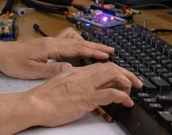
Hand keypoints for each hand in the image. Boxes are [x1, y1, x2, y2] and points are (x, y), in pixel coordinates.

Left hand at [0, 27, 113, 78]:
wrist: (1, 53)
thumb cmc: (14, 63)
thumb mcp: (32, 71)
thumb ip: (52, 69)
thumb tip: (70, 68)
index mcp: (50, 47)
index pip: (77, 48)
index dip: (93, 52)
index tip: (107, 55)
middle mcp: (52, 41)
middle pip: (78, 42)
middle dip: (96, 47)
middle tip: (111, 51)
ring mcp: (50, 40)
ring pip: (74, 39)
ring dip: (87, 44)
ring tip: (98, 51)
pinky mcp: (47, 43)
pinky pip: (66, 39)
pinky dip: (76, 42)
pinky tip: (79, 48)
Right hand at [0, 63, 141, 133]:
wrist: (34, 104)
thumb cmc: (42, 97)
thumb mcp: (56, 79)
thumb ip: (64, 73)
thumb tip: (67, 69)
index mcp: (75, 71)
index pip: (101, 66)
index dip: (116, 70)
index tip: (124, 77)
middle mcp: (82, 75)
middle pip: (111, 68)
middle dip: (127, 74)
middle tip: (136, 83)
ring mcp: (85, 86)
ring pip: (113, 76)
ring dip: (127, 83)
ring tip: (133, 92)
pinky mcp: (87, 98)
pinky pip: (110, 93)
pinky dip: (123, 96)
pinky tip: (127, 101)